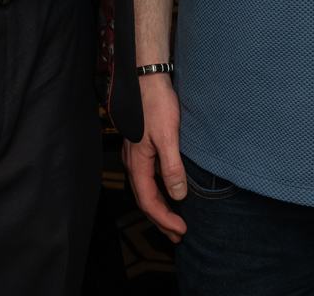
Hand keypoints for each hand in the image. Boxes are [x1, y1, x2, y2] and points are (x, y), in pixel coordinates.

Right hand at [121, 74, 186, 240]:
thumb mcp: (168, 137)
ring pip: (145, 188)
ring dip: (159, 205)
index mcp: (137, 164)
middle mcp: (133, 162)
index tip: (181, 230)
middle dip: (160, 219)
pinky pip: (148, 176)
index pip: (148, 201)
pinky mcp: (142, 145)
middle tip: (177, 234)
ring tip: (174, 218)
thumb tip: (177, 195)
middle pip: (145, 199)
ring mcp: (136, 154)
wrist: (147, 79)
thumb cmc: (156, 105)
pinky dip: (158, 189)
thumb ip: (172, 167)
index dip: (164, 219)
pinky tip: (169, 188)